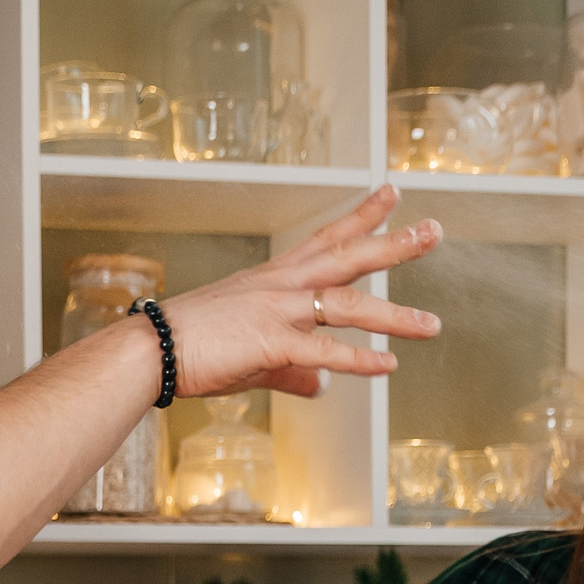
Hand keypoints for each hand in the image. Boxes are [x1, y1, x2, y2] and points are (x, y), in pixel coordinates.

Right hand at [155, 186, 443, 399]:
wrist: (150, 350)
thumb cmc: (193, 346)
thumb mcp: (252, 355)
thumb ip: (294, 371)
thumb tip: (322, 388)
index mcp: (275, 278)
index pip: (328, 238)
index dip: (362, 217)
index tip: (392, 195)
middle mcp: (282, 286)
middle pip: (348, 258)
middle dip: (394, 244)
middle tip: (433, 230)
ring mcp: (277, 312)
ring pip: (347, 306)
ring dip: (394, 316)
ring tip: (430, 324)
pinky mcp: (269, 344)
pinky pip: (323, 352)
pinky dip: (358, 360)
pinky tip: (389, 366)